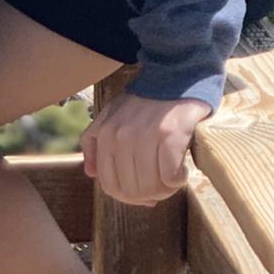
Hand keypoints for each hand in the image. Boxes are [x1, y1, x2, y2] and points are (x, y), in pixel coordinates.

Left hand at [80, 91, 209, 204]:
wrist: (176, 76)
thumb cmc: (145, 101)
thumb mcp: (112, 114)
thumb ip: (95, 142)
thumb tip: (91, 173)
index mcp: (106, 134)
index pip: (110, 186)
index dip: (128, 197)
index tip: (143, 192)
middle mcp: (122, 136)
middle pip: (132, 191)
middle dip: (148, 195)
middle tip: (161, 184)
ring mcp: (146, 135)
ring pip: (152, 187)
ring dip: (165, 190)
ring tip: (172, 176)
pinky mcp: (171, 135)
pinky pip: (171, 177)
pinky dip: (178, 179)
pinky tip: (182, 168)